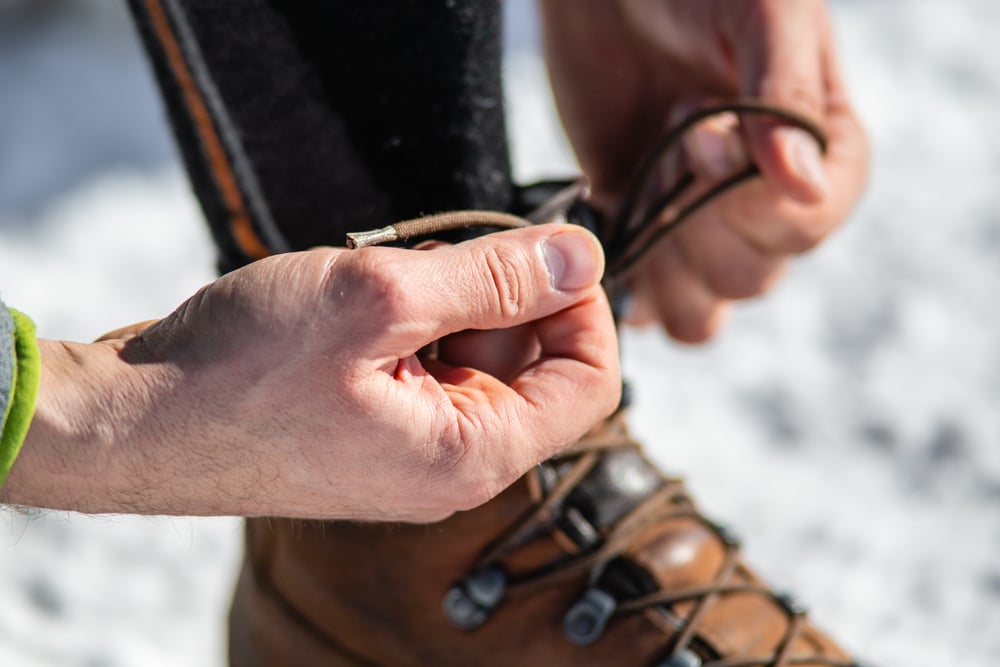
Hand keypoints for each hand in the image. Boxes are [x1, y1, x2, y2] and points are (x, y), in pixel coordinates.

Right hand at [2, 224, 618, 521]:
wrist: (130, 421)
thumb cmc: (241, 372)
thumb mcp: (380, 300)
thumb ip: (495, 278)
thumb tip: (584, 257)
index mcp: (474, 453)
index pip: (589, 381)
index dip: (582, 305)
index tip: (544, 247)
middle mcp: (452, 462)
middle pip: (534, 363)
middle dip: (502, 292)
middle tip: (435, 253)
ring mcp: (410, 445)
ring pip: (476, 353)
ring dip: (446, 297)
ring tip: (380, 279)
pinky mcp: (373, 423)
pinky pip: (426, 361)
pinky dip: (409, 317)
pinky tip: (357, 298)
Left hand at [541, 0, 868, 340]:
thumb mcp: (760, 15)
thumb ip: (784, 100)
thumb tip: (806, 188)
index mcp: (822, 155)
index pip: (804, 230)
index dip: (747, 202)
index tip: (703, 133)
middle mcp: (768, 204)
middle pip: (749, 279)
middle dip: (696, 219)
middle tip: (669, 140)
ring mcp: (700, 227)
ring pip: (700, 312)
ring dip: (662, 264)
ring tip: (643, 181)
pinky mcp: (641, 234)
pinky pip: (645, 305)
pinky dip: (625, 284)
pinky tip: (611, 221)